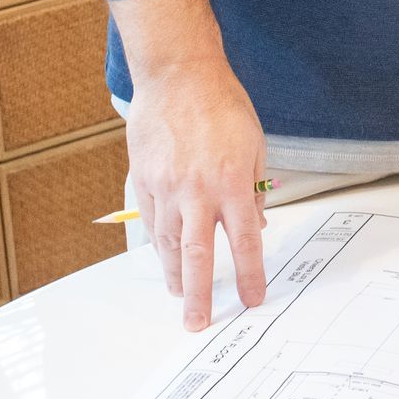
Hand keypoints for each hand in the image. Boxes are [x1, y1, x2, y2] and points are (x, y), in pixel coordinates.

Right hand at [124, 57, 268, 331]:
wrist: (178, 76)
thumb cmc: (223, 106)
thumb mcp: (255, 146)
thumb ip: (255, 190)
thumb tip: (254, 227)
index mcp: (233, 182)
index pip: (244, 241)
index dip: (248, 274)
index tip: (252, 298)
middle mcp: (198, 190)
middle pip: (197, 255)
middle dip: (198, 294)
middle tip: (198, 323)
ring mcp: (166, 186)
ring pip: (168, 243)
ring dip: (174, 274)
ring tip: (178, 296)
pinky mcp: (144, 179)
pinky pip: (150, 221)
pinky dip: (157, 244)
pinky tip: (163, 259)